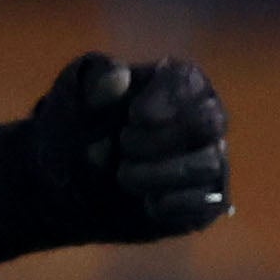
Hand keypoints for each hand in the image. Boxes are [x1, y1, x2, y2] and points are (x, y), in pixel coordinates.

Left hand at [12, 54, 229, 244]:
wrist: (69, 181)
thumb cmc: (78, 128)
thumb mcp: (74, 99)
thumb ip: (95, 86)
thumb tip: (119, 75)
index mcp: (172, 83)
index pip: (190, 81)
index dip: (168, 98)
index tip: (134, 115)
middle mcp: (200, 118)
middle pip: (210, 121)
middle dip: (166, 137)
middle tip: (125, 144)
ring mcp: (207, 160)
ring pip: (209, 164)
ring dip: (163, 173)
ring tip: (123, 176)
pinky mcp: (206, 200)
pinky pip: (207, 202)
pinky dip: (175, 204)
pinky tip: (146, 203)